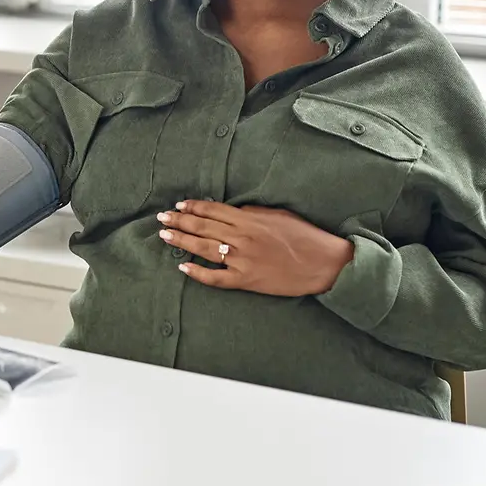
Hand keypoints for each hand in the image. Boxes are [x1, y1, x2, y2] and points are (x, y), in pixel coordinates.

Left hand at [157, 200, 354, 296]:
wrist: (324, 264)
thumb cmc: (304, 236)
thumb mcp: (277, 215)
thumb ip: (251, 212)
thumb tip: (232, 211)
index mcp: (249, 219)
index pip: (213, 210)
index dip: (193, 207)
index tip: (178, 206)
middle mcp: (242, 237)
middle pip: (203, 227)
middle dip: (179, 221)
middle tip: (161, 218)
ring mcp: (242, 259)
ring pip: (204, 249)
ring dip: (182, 241)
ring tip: (164, 235)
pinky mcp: (246, 280)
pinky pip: (217, 277)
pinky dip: (199, 273)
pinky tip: (183, 267)